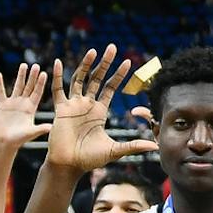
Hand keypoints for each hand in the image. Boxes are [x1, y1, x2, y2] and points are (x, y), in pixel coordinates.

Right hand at [0, 63, 53, 149]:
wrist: (5, 142)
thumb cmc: (20, 139)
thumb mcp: (31, 133)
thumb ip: (40, 129)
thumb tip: (51, 127)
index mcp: (32, 108)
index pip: (37, 93)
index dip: (40, 83)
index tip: (44, 73)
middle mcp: (23, 103)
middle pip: (29, 87)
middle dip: (32, 76)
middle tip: (36, 65)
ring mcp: (13, 103)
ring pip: (17, 86)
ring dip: (20, 76)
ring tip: (23, 65)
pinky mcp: (2, 104)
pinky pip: (1, 92)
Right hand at [48, 45, 157, 174]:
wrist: (69, 166)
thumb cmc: (90, 159)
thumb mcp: (115, 150)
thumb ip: (133, 146)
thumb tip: (155, 146)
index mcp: (100, 111)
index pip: (111, 88)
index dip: (118, 75)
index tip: (127, 62)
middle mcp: (87, 105)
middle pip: (97, 79)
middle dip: (105, 63)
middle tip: (112, 47)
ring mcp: (73, 105)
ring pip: (79, 79)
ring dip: (85, 65)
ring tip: (93, 51)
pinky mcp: (60, 110)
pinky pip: (57, 90)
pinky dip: (56, 77)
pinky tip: (56, 63)